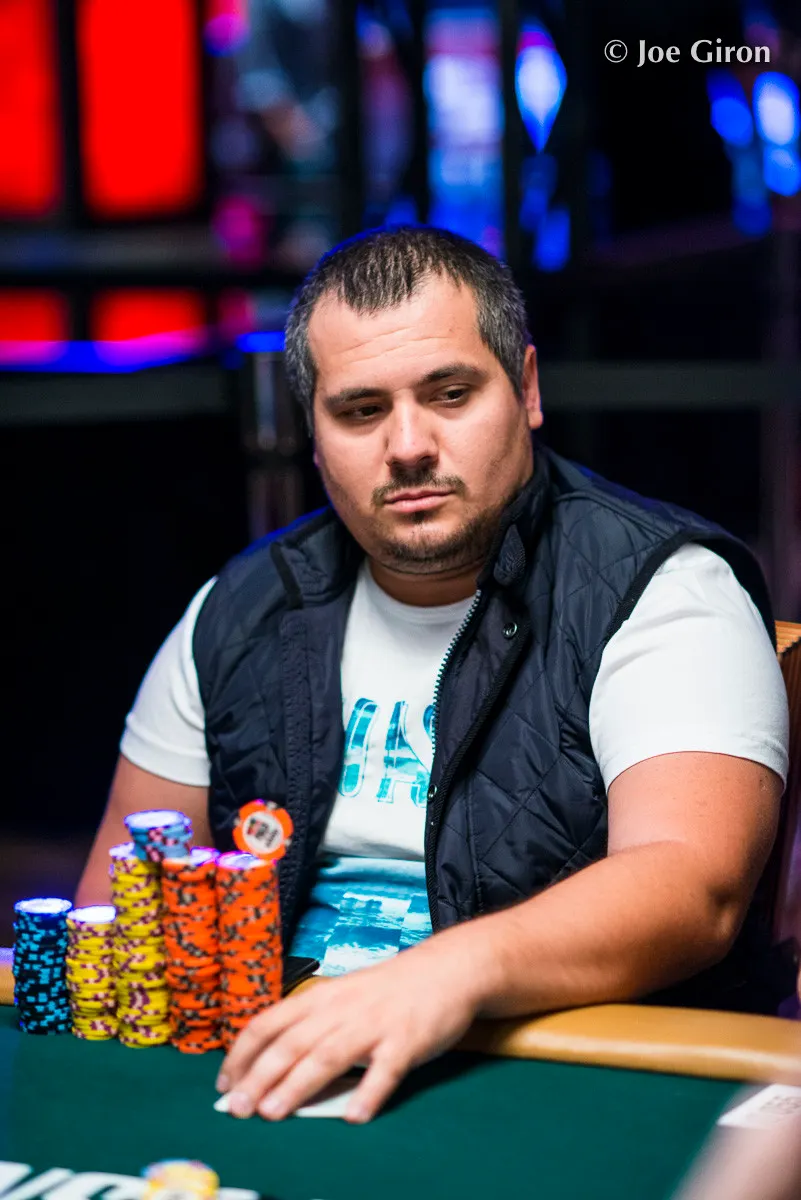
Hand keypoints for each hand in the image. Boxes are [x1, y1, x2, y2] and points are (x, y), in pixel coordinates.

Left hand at [215, 933, 484, 1122]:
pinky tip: (354, 1116)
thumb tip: (274, 1069)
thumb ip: (314, 1027)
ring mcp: (375, 1024)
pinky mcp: (407, 1040)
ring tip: (274, 1113)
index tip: (224, 1083)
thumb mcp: (345, 999)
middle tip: (238, 1109)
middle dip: (261, 1077)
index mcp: (321, 997)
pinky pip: (385, 1070)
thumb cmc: (388, 990)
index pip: (269, 1023)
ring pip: (329, 1055)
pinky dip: (369, 1092)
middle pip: (293, 1043)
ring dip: (298, 1085)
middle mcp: (342, 1009)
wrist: (447, 969)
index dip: (243, 1054)